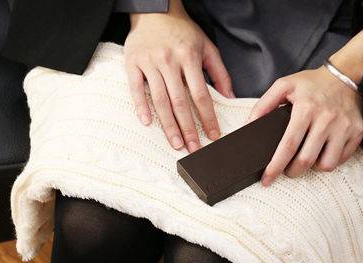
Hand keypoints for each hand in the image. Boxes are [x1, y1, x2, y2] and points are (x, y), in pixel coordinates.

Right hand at [124, 1, 234, 152]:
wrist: (155, 10)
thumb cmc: (183, 32)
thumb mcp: (206, 47)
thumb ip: (219, 72)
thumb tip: (230, 97)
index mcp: (189, 58)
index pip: (201, 95)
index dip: (208, 117)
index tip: (214, 135)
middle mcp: (169, 61)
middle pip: (180, 102)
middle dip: (188, 128)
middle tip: (193, 149)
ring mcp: (149, 62)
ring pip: (160, 99)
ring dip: (168, 124)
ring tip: (175, 144)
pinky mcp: (132, 62)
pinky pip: (136, 88)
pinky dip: (140, 106)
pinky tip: (147, 122)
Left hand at [247, 66, 362, 186]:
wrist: (343, 75)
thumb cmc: (311, 83)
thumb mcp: (283, 85)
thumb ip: (263, 104)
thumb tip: (248, 125)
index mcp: (306, 109)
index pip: (288, 145)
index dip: (275, 166)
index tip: (267, 179)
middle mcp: (327, 119)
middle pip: (306, 160)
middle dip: (292, 172)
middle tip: (287, 170)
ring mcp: (344, 127)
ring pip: (327, 164)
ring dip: (313, 168)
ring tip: (307, 158)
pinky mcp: (357, 131)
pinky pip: (341, 159)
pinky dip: (330, 160)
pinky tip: (322, 152)